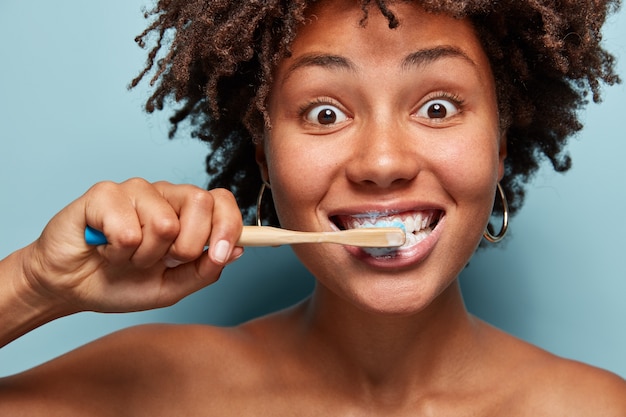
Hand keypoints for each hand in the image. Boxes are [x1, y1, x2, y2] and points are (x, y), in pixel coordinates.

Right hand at [22, 178, 242, 313]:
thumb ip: (205, 270)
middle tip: (160, 261)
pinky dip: (116, 252)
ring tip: (126, 256)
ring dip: (144, 256)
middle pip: (200, 203)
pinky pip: (127, 229)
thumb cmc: (122, 282)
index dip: (228, 225)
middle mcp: (164, 196)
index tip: (222, 253)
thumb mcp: (172, 287)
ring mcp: (135, 190)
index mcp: (186, 213)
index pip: (221, 200)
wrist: (72, 288)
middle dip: (185, 248)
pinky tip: (104, 248)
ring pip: (164, 223)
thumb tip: (239, 249)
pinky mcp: (104, 193)